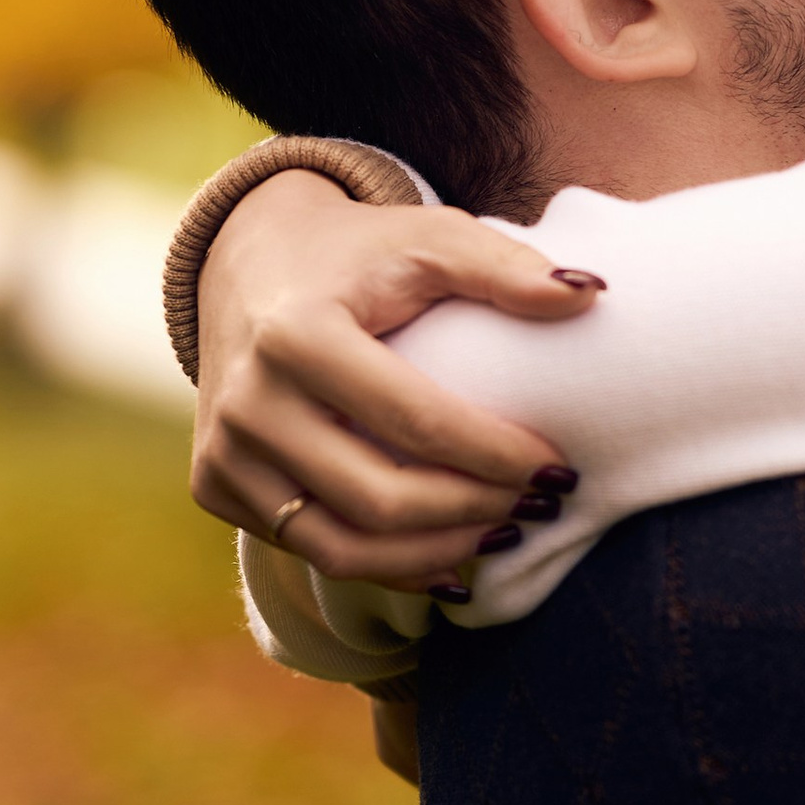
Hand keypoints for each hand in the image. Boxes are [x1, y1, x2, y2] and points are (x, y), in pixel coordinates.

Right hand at [192, 173, 599, 584]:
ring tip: (505, 535)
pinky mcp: (213, 485)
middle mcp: (248, 402)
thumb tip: (591, 296)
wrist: (248, 261)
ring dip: (437, 553)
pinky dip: (386, 565)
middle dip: (475, 512)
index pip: (415, 421)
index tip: (560, 468)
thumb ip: (506, 268)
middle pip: (380, 498)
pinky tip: (450, 556)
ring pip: (341, 547)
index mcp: (297, 335)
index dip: (496, 455)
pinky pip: (310, 548)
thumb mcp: (429, 239)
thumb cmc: (360, 253)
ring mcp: (222, 452)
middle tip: (541, 506)